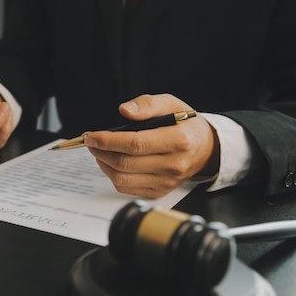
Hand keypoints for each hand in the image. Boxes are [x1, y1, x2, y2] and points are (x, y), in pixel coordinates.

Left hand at [83, 94, 218, 197]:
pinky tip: (110, 162)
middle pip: (125, 163)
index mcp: (179, 140)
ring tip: (99, 151)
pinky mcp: (159, 191)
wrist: (205, 149)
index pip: (135, 144)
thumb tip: (124, 110)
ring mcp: (166, 181)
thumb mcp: (171, 104)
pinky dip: (112, 175)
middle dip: (101, 151)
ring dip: (103, 164)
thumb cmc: (185, 125)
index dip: (109, 141)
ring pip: (122, 178)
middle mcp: (174, 164)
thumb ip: (147, 104)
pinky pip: (126, 188)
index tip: (92, 135)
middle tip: (91, 141)